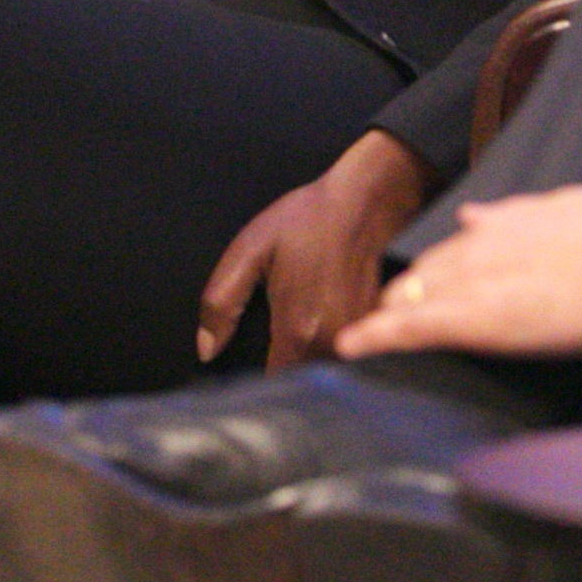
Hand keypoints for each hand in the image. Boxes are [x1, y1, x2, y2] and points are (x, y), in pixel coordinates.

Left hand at [201, 129, 436, 367]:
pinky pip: (351, 348)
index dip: (260, 381)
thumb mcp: (249, 250)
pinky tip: (329, 311)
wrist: (367, 199)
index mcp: (296, 330)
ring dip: (314, 354)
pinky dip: (338, 340)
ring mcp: (358, 335)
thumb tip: (206, 348)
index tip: (255, 365)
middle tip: (280, 329)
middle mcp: (332, 341)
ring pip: (327, 364)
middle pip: (302, 376)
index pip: (274, 382)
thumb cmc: (310, 219)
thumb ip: (220, 303)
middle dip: (288, 364)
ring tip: (307, 315)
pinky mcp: (375, 324)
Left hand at [334, 184, 581, 361]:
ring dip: (391, 311)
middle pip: (428, 273)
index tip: (427, 283)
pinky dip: (377, 335)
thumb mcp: (561, 208)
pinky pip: (410, 328)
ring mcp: (468, 283)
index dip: (438, 271)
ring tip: (368, 332)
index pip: (455, 249)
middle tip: (394, 312)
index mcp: (502, 227)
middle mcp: (476, 249)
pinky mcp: (468, 318)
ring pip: (413, 296)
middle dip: (410, 291)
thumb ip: (515, 214)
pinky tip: (352, 345)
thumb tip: (475, 215)